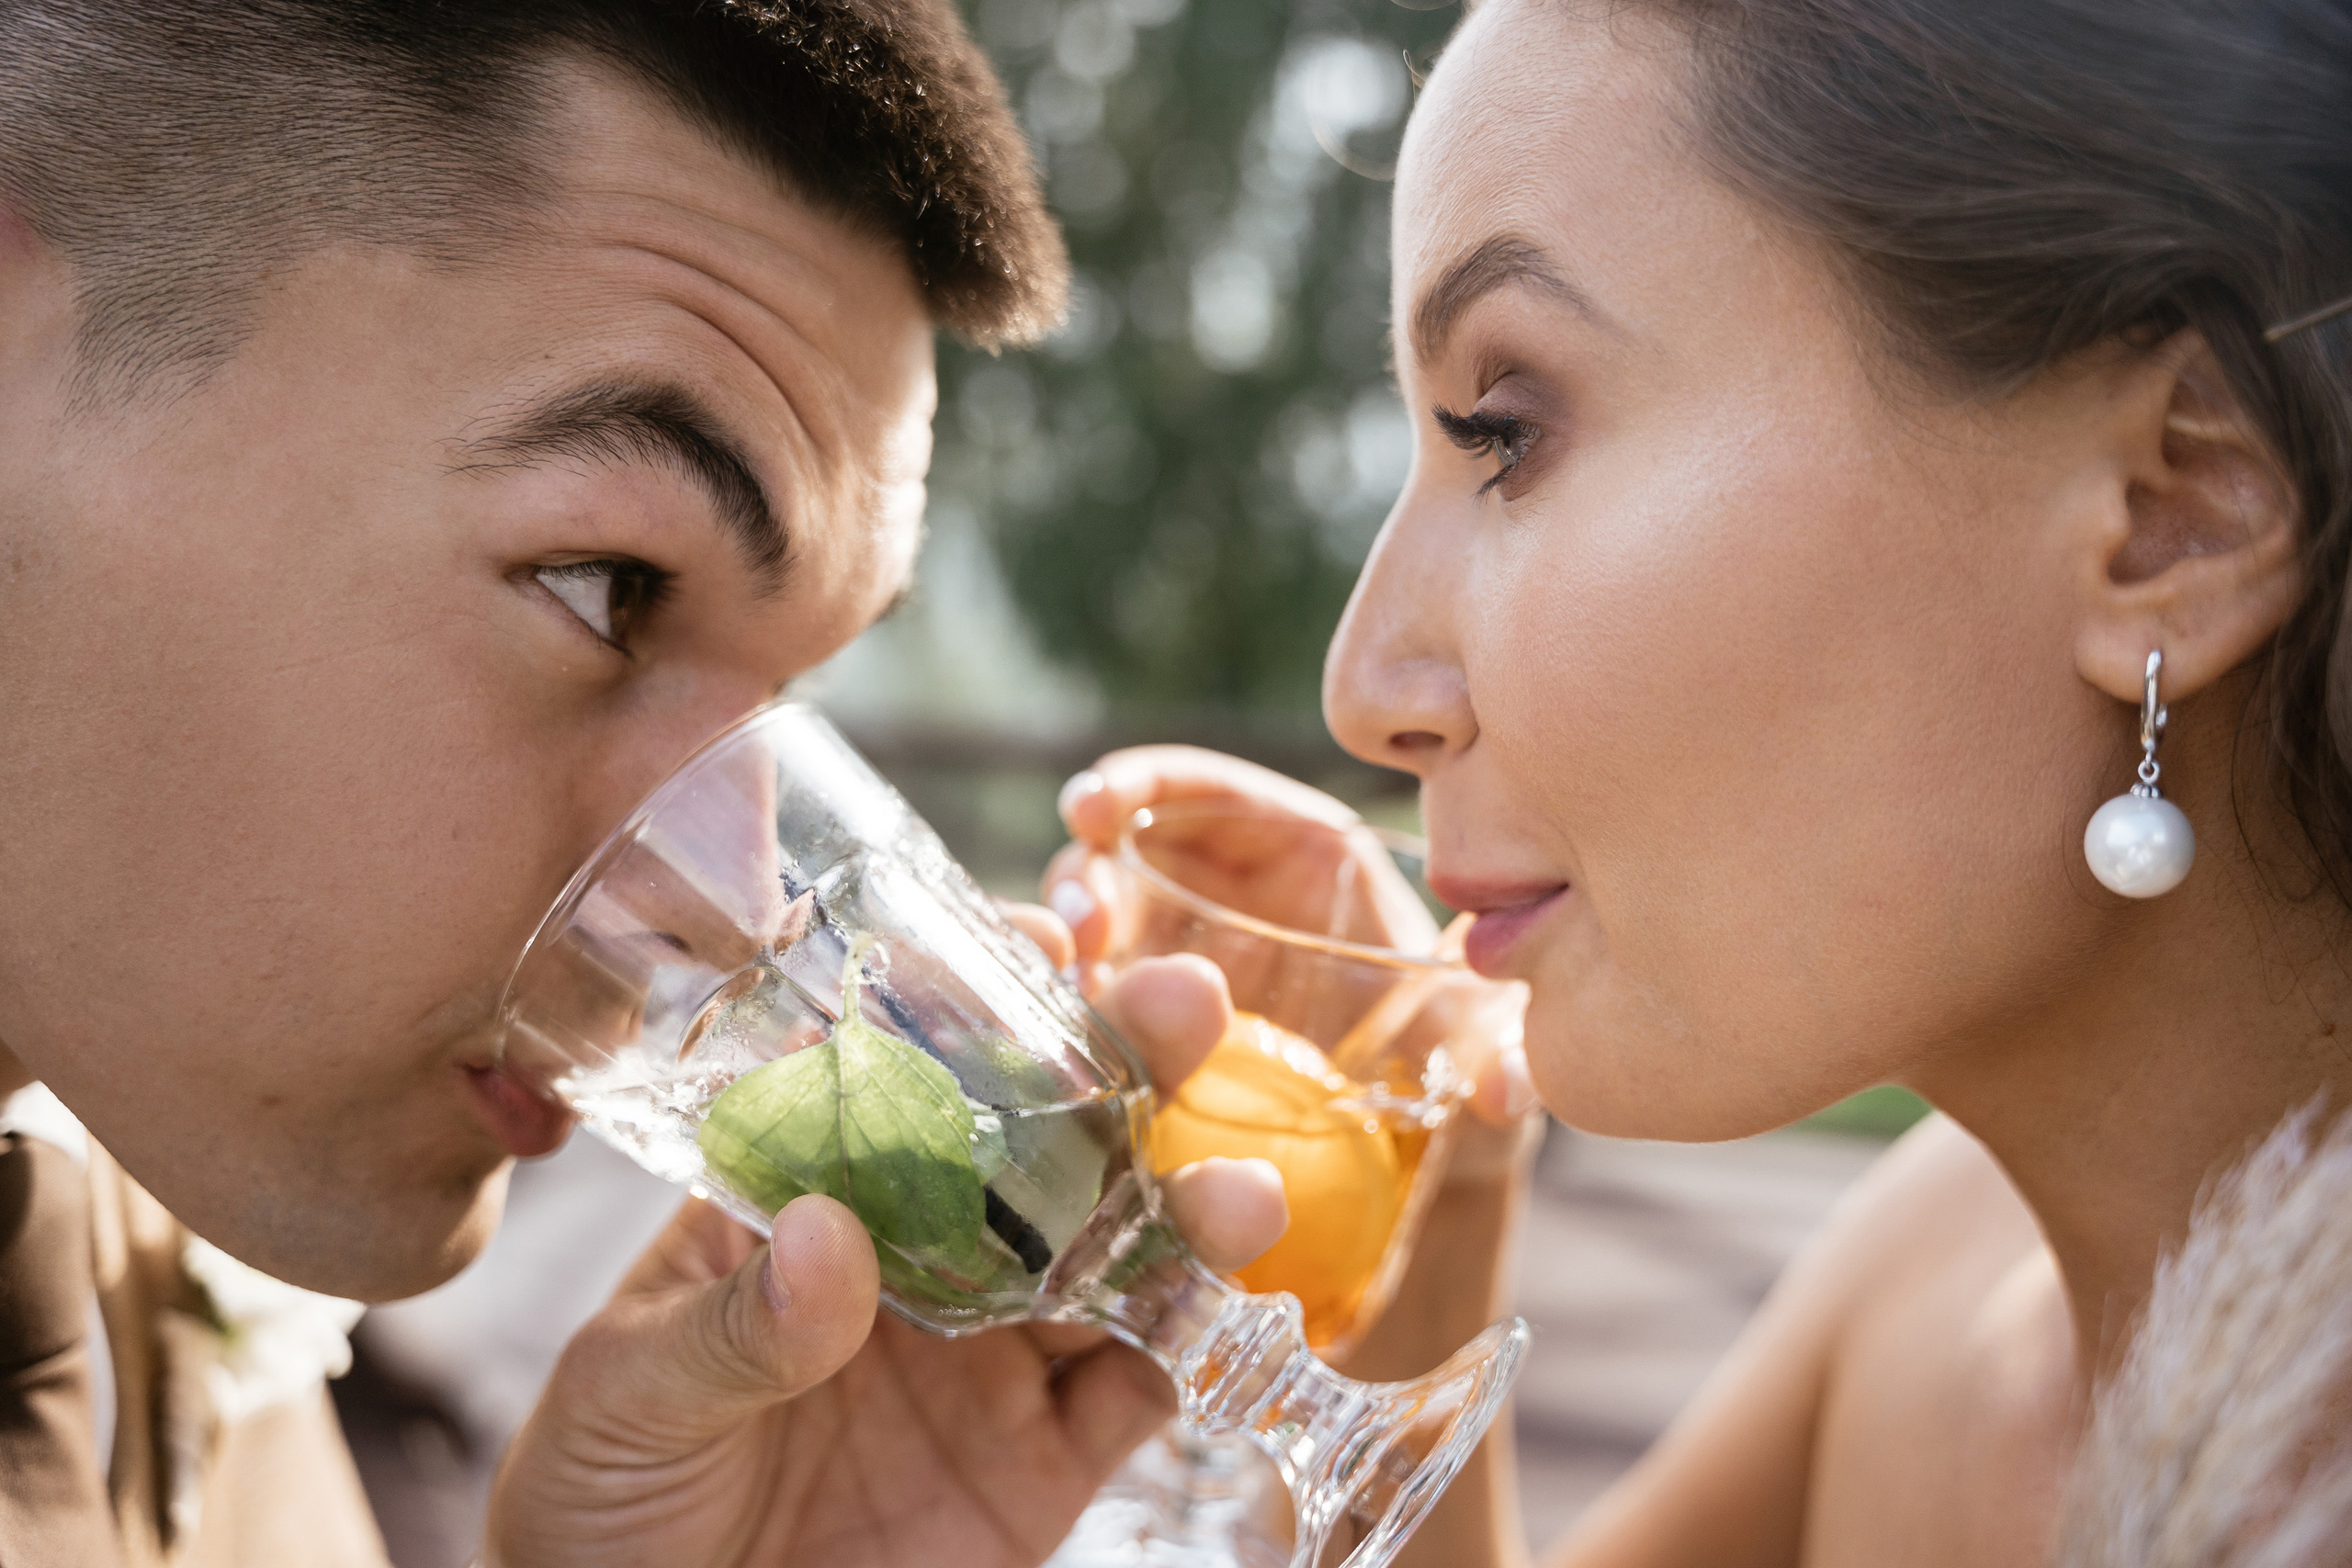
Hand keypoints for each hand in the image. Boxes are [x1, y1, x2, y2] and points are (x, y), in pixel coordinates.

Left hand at [484, 920, 1287, 1567]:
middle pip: (1038, 1143)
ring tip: (1237, 1191)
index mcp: (809, 1201)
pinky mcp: (1041, 1466)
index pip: (900, 1077)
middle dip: (1121, 1065)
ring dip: (1186, 1206)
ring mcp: (990, 1359)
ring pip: (1114, 1254)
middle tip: (1182, 1002)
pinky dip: (1188, 1344)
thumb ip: (727, 1325)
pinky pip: (1137, 1392)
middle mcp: (919, 1260)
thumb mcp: (624, 1398)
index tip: (1032, 936)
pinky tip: (1217, 1304)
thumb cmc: (600, 1506)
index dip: (974, 1001)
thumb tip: (827, 1235)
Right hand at [1046, 746, 1538, 1180]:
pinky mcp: (1147, 1043)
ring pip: (1094, 939)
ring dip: (1061, 949)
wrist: (1427, 1154)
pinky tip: (1048, 1048)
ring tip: (1066, 988)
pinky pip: (1089, 1017)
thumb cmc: (1455, 1065)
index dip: (1140, 786)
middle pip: (1127, 862)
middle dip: (1084, 876)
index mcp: (1299, 859)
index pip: (1206, 794)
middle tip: (1078, 925)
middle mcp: (1224, 902)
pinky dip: (1059, 1022)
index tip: (1091, 807)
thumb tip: (1506, 1089)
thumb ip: (1499, 1055)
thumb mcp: (1479, 1052)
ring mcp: (1174, 972)